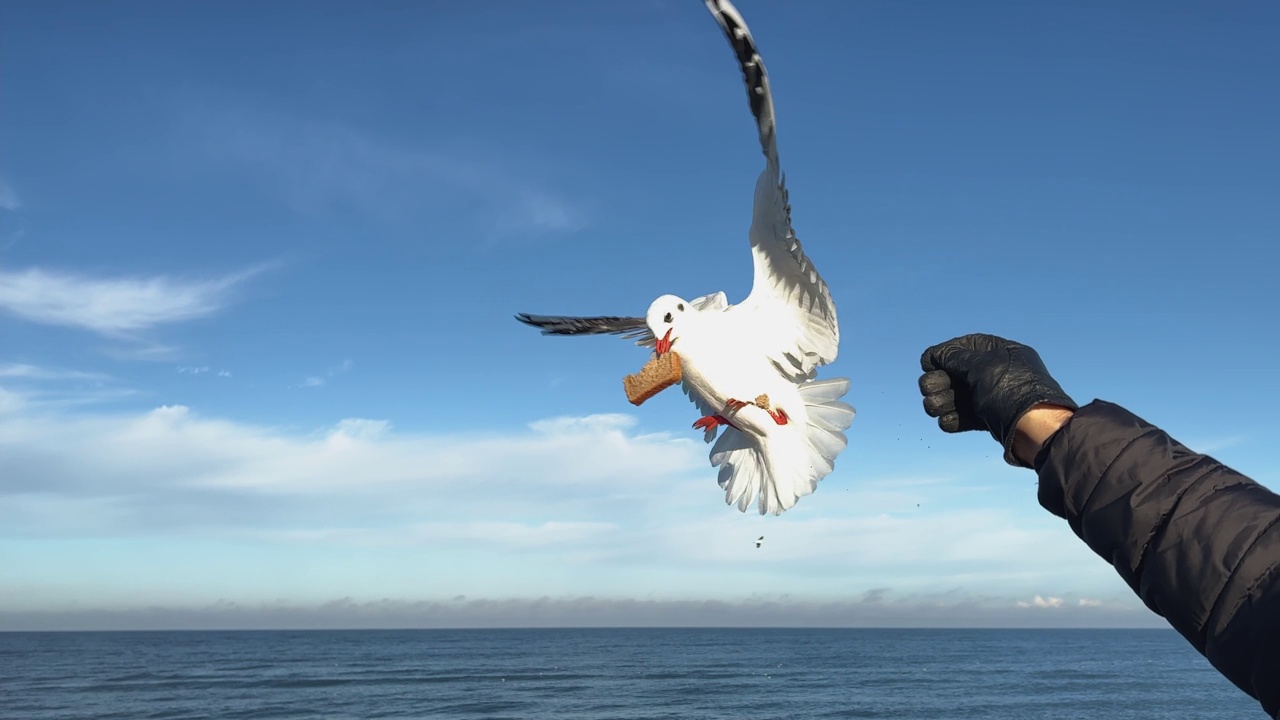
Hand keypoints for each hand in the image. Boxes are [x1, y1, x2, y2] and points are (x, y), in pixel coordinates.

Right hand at [918, 334, 1078, 466]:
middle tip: (928, 388)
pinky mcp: (991, 419)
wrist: (1036, 431)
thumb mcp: (982, 366)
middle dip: (939, 381)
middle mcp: (999, 372)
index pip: (968, 345)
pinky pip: (966, 415)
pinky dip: (954, 418)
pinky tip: (947, 421)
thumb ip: (956, 358)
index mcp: (1004, 352)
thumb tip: (935, 355)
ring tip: (934, 407)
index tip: (927, 363)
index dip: (945, 353)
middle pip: (958, 372)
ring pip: (959, 395)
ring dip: (941, 401)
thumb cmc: (1013, 392)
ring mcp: (994, 397)